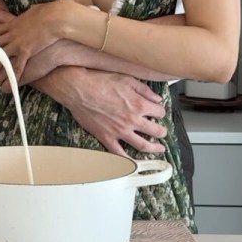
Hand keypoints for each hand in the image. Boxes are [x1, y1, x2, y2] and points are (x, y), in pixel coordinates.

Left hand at [0, 2, 63, 80]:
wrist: (55, 18)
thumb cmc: (48, 12)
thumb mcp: (32, 10)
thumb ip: (23, 12)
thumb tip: (19, 9)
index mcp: (14, 23)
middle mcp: (13, 33)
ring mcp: (18, 43)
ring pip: (2, 56)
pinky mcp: (26, 51)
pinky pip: (17, 65)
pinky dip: (13, 74)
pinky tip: (10, 82)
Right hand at [43, 68, 167, 156]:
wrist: (78, 88)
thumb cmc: (99, 81)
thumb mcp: (126, 79)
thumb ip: (144, 90)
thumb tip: (157, 98)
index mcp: (138, 104)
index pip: (159, 112)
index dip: (160, 111)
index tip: (158, 111)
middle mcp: (132, 120)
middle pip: (156, 131)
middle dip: (162, 131)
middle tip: (163, 132)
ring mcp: (119, 131)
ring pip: (142, 145)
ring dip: (153, 148)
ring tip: (158, 148)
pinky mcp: (106, 137)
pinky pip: (119, 154)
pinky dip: (127, 160)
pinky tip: (133, 162)